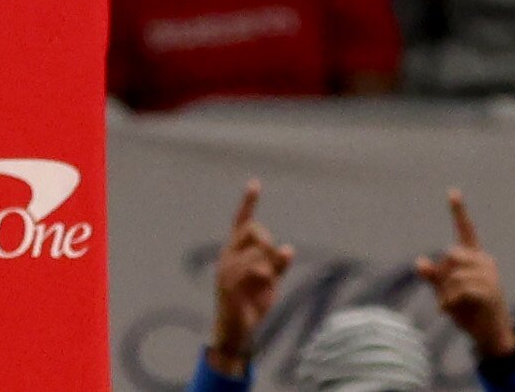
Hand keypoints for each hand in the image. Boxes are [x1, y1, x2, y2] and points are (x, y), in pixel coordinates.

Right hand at [209, 181, 293, 372]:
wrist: (236, 330)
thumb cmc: (252, 301)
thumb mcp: (271, 280)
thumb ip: (279, 264)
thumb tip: (288, 248)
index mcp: (236, 250)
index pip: (241, 221)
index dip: (248, 202)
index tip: (255, 183)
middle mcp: (228, 254)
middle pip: (253, 230)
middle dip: (268, 241)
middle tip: (275, 259)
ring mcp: (226, 268)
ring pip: (256, 250)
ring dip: (269, 264)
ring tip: (267, 280)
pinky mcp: (228, 283)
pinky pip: (252, 268)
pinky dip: (264, 273)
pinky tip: (265, 279)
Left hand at [415, 190, 514, 359]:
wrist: (490, 335)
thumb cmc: (469, 310)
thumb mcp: (446, 292)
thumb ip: (434, 277)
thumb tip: (419, 262)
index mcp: (475, 257)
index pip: (466, 230)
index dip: (459, 211)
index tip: (452, 191)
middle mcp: (484, 261)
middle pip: (450, 255)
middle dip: (443, 276)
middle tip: (447, 296)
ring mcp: (489, 275)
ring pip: (453, 274)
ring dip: (445, 293)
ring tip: (450, 306)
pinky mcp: (489, 291)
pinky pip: (460, 289)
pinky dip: (449, 302)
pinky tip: (447, 310)